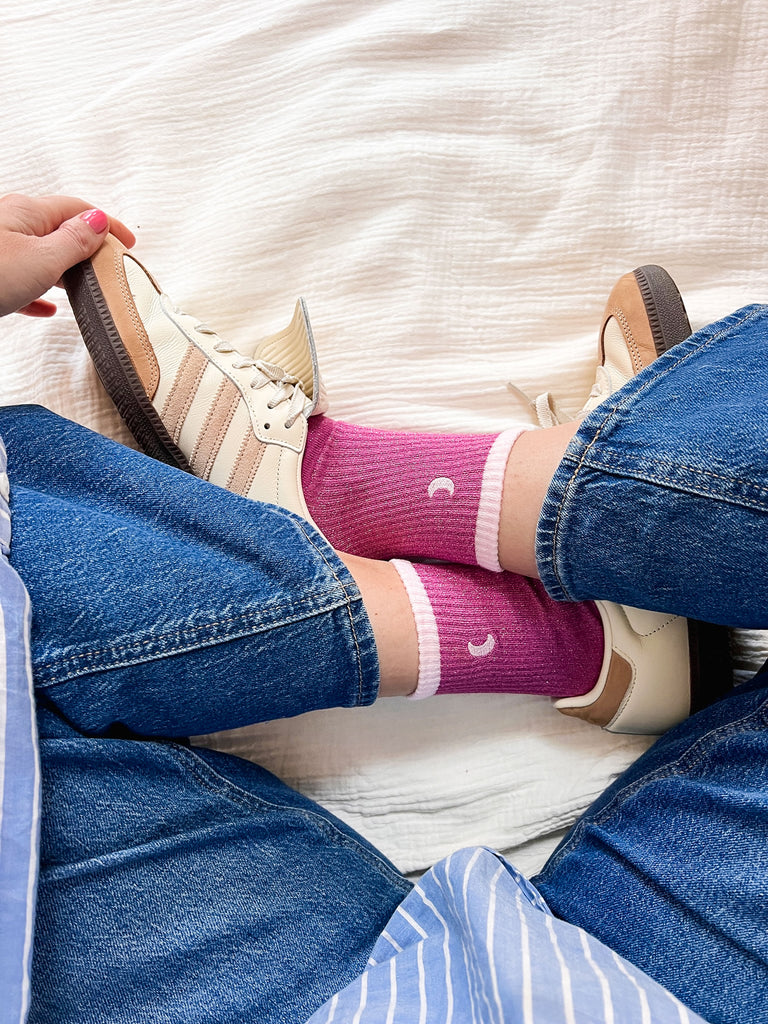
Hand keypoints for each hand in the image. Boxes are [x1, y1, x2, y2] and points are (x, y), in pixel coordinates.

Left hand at [0, 193, 135, 317]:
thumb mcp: (42, 256)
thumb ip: (74, 240)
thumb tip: (98, 221)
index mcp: (28, 212)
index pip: (78, 211)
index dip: (108, 225)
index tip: (128, 242)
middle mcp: (12, 225)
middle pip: (60, 232)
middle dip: (89, 249)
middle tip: (111, 266)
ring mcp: (2, 250)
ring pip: (43, 257)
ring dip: (67, 271)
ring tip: (87, 285)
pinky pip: (23, 281)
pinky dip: (42, 293)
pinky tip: (49, 305)